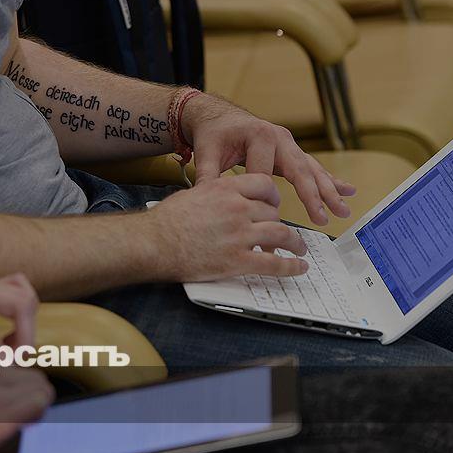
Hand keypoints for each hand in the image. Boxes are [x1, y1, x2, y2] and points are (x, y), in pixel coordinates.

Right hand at [147, 173, 309, 280]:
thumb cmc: (165, 222)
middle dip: (281, 222)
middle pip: (273, 212)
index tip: (274, 204)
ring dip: (295, 243)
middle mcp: (237, 209)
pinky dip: (291, 267)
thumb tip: (222, 200)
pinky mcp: (238, 261)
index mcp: (225, 189)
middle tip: (284, 231)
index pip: (263, 185)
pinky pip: (274, 263)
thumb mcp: (192, 195)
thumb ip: (214, 195)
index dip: (273, 196)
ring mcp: (239, 235)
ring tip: (299, 249)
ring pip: (281, 235)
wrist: (152, 243)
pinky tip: (298, 267)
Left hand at [182, 94, 356, 225]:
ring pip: (312, 170)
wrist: (217, 116)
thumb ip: (208, 176)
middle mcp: (278, 137)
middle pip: (299, 171)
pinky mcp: (292, 151)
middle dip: (312, 196)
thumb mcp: (207, 152)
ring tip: (343, 209)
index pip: (265, 175)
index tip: (269, 226)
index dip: (265, 202)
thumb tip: (205, 201)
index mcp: (258, 137)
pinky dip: (330, 179)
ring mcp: (288, 143)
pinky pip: (313, 167)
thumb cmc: (213, 134)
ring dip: (329, 191)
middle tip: (324, 218)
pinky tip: (349, 190)